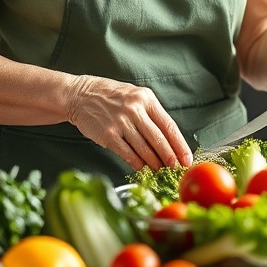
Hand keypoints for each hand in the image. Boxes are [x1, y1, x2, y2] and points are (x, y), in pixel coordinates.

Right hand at [64, 76, 193, 170]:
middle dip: (171, 157)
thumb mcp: (134, 95)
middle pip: (159, 139)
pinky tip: (143, 169)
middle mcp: (135, 109)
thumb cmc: (109, 96)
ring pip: (144, 149)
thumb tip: (167, 138)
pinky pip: (128, 154)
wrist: (80, 95)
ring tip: (162, 171)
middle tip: (177, 169)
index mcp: (146, 98)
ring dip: (155, 163)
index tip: (187, 157)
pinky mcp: (108, 135)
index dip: (180, 144)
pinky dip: (138, 164)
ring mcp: (121, 122)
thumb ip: (150, 113)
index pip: (169, 125)